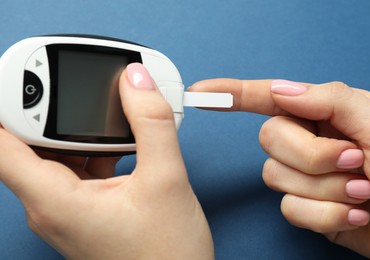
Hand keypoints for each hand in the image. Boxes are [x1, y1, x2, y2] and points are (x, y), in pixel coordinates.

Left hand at [0, 63, 213, 259]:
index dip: (5, 102)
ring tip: (102, 107)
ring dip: (75, 128)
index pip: (2, 143)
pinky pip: (76, 168)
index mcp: (55, 200)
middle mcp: (51, 205)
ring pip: (54, 154)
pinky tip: (119, 140)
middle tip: (71, 80)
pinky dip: (92, 147)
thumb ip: (152, 124)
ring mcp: (67, 208)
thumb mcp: (166, 180)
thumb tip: (137, 80)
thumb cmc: (166, 255)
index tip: (24, 75)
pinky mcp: (84, 209)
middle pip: (26, 143)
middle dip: (48, 107)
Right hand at [189, 78, 369, 258]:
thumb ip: (329, 99)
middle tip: (353, 160)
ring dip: (325, 187)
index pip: (267, 98)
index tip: (201, 93)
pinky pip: (290, 210)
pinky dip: (327, 215)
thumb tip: (281, 90)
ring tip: (361, 188)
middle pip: (270, 140)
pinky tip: (355, 212)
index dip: (232, 94)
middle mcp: (309, 142)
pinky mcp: (307, 209)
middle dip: (311, 155)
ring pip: (276, 177)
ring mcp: (306, 177)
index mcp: (324, 114)